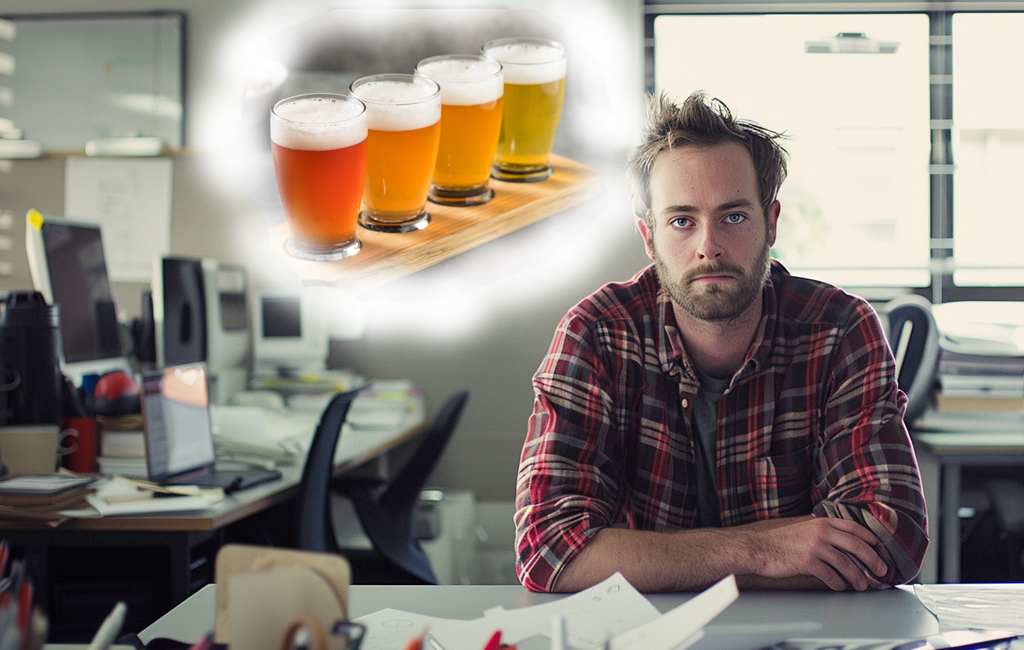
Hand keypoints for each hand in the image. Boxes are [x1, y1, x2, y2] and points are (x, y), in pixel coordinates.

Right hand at [746, 516, 886, 590]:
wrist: (759, 548)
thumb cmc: (781, 542)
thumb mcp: (804, 529)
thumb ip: (823, 532)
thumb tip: (845, 546)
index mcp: (822, 522)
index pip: (855, 528)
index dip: (872, 540)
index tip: (881, 550)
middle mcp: (821, 531)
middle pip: (856, 545)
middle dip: (873, 560)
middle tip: (881, 571)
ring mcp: (814, 546)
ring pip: (846, 563)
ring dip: (858, 577)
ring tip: (862, 585)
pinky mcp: (807, 561)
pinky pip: (830, 575)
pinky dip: (838, 583)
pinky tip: (840, 587)